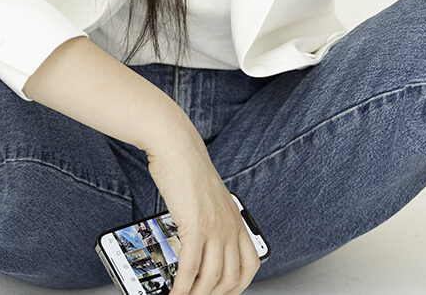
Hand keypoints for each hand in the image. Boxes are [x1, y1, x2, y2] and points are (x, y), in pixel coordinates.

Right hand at [146, 121, 260, 294]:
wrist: (177, 146)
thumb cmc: (188, 169)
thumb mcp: (208, 198)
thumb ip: (211, 220)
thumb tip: (200, 246)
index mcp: (235, 219)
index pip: (250, 264)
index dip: (239, 286)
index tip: (223, 293)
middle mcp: (229, 225)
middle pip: (231, 278)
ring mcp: (214, 226)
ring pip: (212, 279)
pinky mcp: (194, 225)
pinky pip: (190, 268)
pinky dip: (182, 287)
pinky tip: (175, 293)